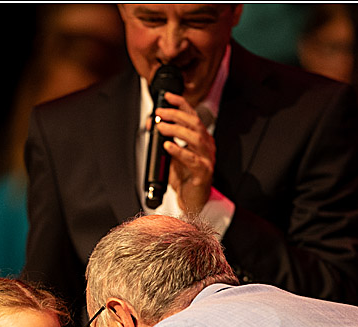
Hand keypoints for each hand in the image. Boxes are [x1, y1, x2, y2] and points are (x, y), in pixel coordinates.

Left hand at [154, 92, 216, 215]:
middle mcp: (206, 146)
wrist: (192, 199)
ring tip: (161, 127)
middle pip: (194, 123)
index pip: (192, 115)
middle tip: (159, 113)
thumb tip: (150, 123)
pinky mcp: (203, 172)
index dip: (181, 103)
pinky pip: (192, 159)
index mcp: (200, 138)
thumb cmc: (185, 177)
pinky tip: (168, 146)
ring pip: (195, 138)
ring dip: (176, 130)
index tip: (168, 97)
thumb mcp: (171, 154)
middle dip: (176, 115)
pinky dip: (179, 151)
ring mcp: (207, 158)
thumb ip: (164, 138)